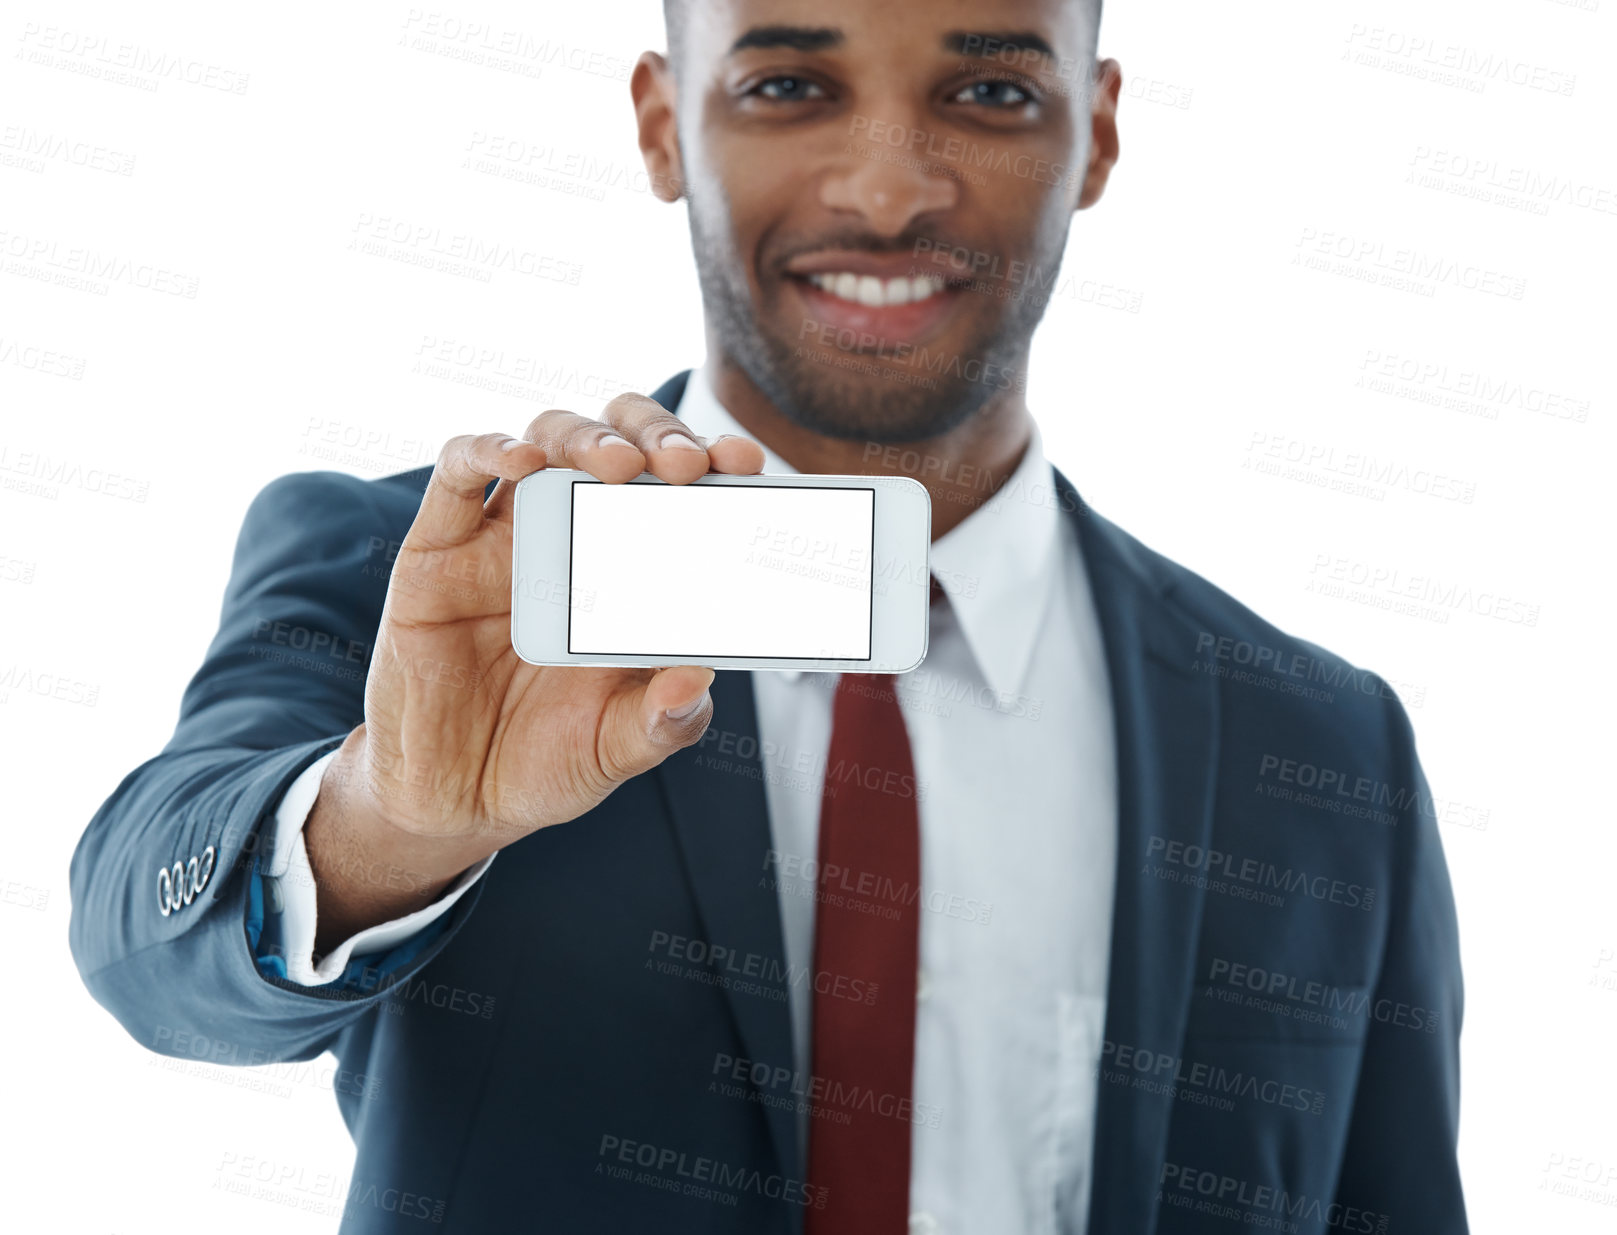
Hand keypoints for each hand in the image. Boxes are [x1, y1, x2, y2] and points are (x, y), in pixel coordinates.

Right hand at [305, 393, 764, 941]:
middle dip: (658, 436)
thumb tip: (697, 679)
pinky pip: (458, 472)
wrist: (453, 801)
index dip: (711, 464)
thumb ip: (663, 721)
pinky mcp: (438, 549)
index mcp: (630, 574)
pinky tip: (524, 460)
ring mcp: (506, 539)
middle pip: (620, 444)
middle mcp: (573, 541)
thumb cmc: (546, 762)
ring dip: (589, 437)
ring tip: (621, 466)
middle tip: (686, 466)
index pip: (678, 493)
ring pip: (549, 440)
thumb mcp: (619, 749)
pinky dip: (490, 447)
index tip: (745, 466)